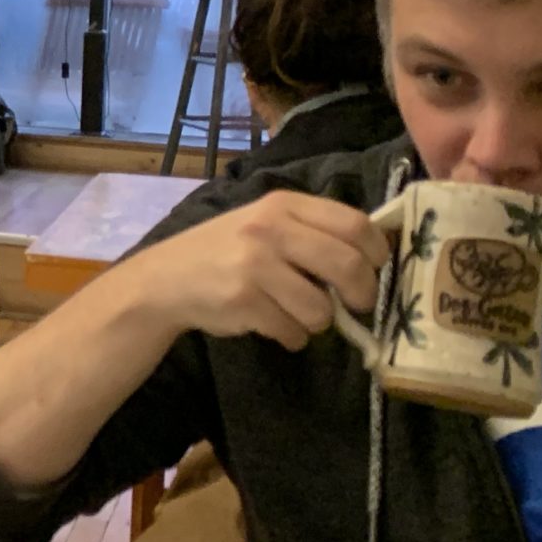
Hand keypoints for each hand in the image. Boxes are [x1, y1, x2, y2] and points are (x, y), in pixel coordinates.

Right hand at [111, 190, 386, 353]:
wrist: (165, 279)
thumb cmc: (226, 251)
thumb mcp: (265, 224)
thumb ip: (312, 231)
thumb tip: (374, 259)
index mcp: (282, 205)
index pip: (355, 224)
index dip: (377, 252)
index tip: (374, 269)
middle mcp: (269, 229)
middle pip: (348, 265)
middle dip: (361, 294)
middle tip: (355, 305)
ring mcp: (254, 265)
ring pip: (321, 308)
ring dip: (318, 321)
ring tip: (296, 314)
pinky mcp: (242, 300)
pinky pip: (292, 331)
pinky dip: (291, 336)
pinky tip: (271, 324)